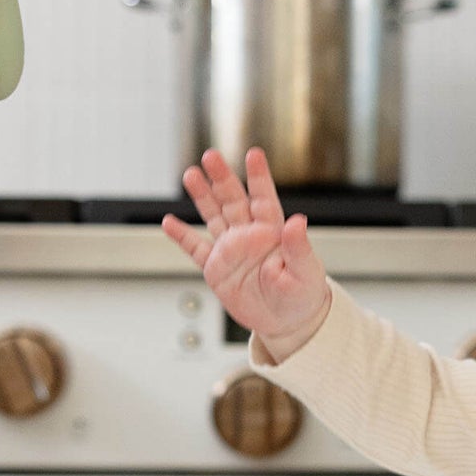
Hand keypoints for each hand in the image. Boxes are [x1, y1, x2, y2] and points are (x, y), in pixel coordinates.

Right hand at [162, 147, 331, 358]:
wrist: (287, 321)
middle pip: (232, 200)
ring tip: (191, 175)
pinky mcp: (216, 268)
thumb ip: (299, 246)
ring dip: (202, 196)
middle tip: (211, 156)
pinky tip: (169, 222)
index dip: (258, 177)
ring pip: (213, 216)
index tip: (253, 154)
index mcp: (273, 231)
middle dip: (222, 177)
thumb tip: (298, 222)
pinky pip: (196, 249)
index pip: (264, 198)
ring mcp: (231, 249)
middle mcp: (249, 235)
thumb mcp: (305, 271)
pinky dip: (182, 236)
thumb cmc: (303, 294)